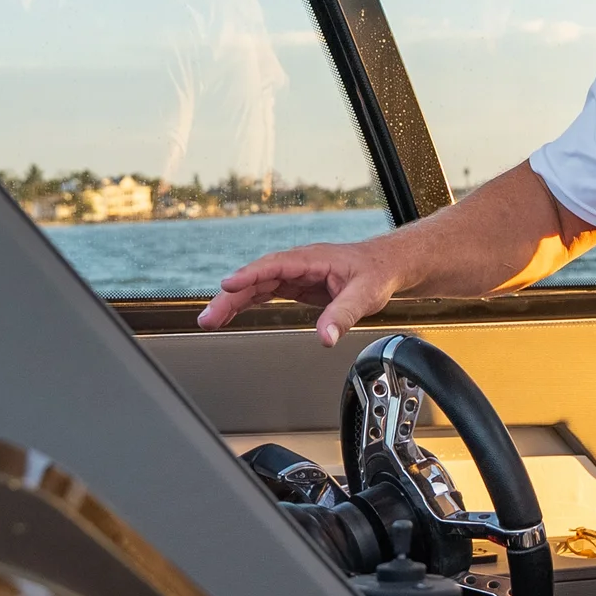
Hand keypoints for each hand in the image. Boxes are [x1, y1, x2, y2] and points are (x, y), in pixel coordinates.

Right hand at [198, 239, 407, 341]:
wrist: (387, 265)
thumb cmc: (377, 273)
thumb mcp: (365, 294)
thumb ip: (343, 315)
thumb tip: (325, 337)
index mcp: (312, 259)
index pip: (274, 265)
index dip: (249, 275)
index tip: (228, 285)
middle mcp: (299, 264)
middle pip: (257, 278)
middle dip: (231, 296)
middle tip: (208, 318)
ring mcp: (295, 274)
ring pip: (257, 286)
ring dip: (233, 302)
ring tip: (210, 321)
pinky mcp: (296, 285)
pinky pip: (265, 291)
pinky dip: (246, 302)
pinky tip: (230, 313)